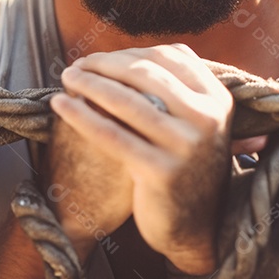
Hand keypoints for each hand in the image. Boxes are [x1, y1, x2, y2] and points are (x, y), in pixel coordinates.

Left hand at [51, 44, 233, 274]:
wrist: (195, 226)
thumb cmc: (183, 164)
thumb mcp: (194, 122)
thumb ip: (174, 87)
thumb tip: (127, 52)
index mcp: (217, 98)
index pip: (170, 56)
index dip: (129, 52)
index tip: (100, 57)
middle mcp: (207, 118)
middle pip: (146, 74)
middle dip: (105, 64)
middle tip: (77, 64)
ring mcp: (187, 146)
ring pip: (127, 101)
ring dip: (89, 83)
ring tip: (66, 77)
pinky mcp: (162, 172)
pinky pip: (112, 135)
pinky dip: (82, 115)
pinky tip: (60, 105)